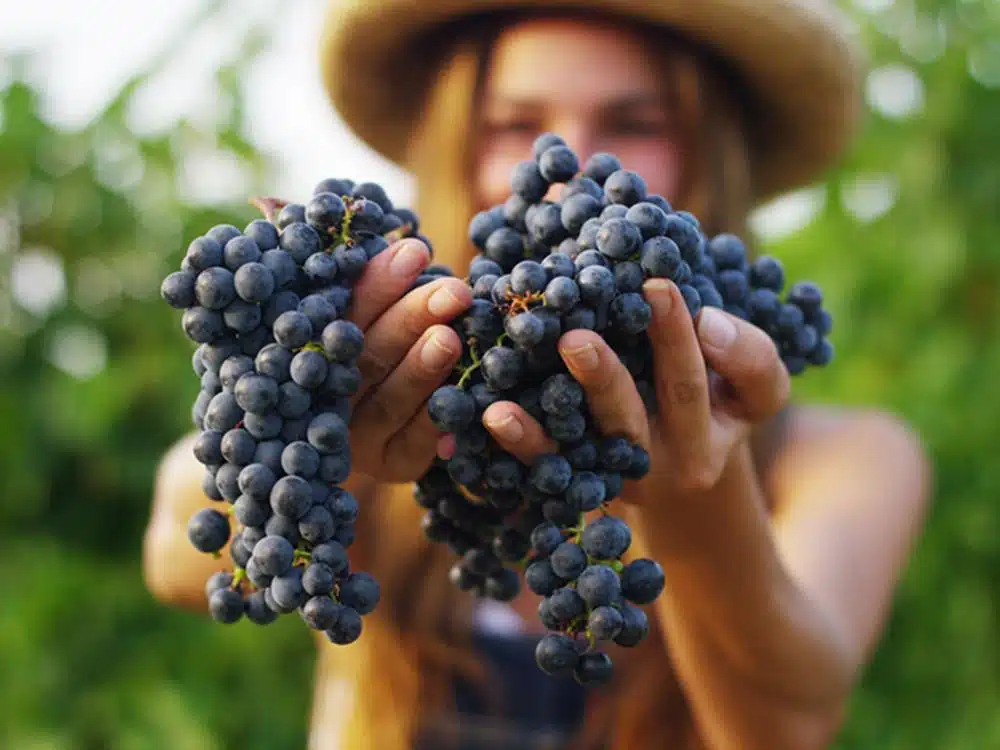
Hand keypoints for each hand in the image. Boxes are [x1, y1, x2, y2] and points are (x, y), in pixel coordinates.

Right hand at [345, 239, 471, 482]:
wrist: (385, 429)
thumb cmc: (381, 348)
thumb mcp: (372, 316)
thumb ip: (374, 288)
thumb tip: (405, 240)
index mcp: (315, 351)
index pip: (343, 314)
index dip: (378, 284)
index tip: (416, 252)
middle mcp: (328, 397)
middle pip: (366, 357)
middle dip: (410, 319)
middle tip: (452, 291)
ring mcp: (358, 437)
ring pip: (389, 401)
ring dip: (421, 369)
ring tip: (449, 338)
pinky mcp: (392, 465)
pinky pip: (416, 443)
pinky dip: (438, 419)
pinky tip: (463, 394)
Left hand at [471, 278, 789, 503]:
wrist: (688, 470)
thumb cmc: (720, 403)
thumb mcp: (754, 388)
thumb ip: (748, 354)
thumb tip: (707, 321)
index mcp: (710, 435)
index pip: (698, 386)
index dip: (680, 341)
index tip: (657, 287)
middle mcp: (661, 465)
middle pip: (632, 421)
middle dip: (604, 377)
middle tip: (575, 338)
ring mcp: (617, 479)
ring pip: (582, 449)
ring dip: (550, 417)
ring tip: (509, 393)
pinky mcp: (580, 485)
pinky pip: (548, 467)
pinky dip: (522, 441)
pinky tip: (495, 414)